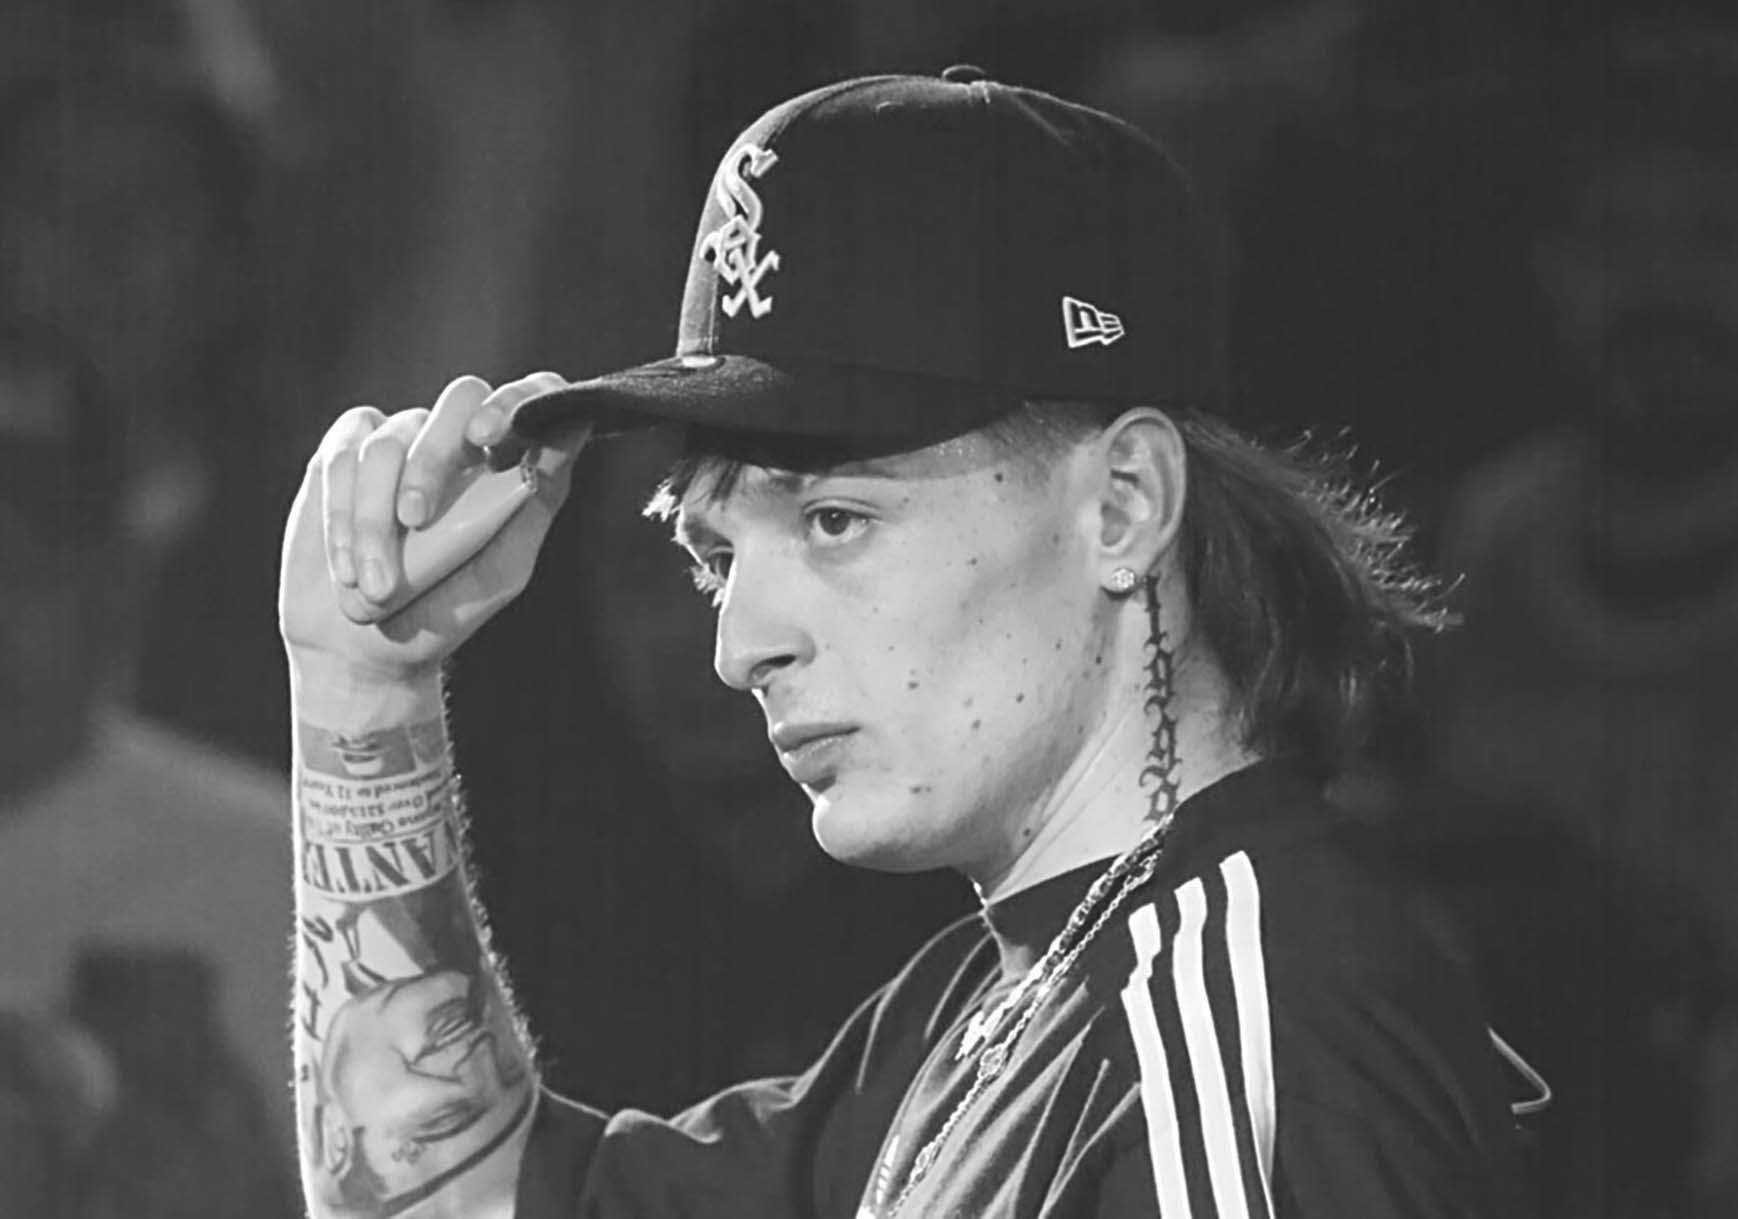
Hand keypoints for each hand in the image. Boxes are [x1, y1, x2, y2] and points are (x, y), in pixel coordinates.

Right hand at [279, 373, 588, 687]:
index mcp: (507, 460)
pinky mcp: (343, 453)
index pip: (530, 397)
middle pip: (459, 399)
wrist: (365, 648)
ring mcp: (399, 439)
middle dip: (433, 459)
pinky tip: (348, 569)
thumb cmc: (444, 610)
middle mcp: (457, 439)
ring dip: (378, 521)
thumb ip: (536, 501)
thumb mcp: (502, 568)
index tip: (486, 436)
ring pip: (389, 443)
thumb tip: (573, 430)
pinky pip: (342, 457)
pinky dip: (342, 518)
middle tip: (417, 519)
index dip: (515, 401)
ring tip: (378, 587)